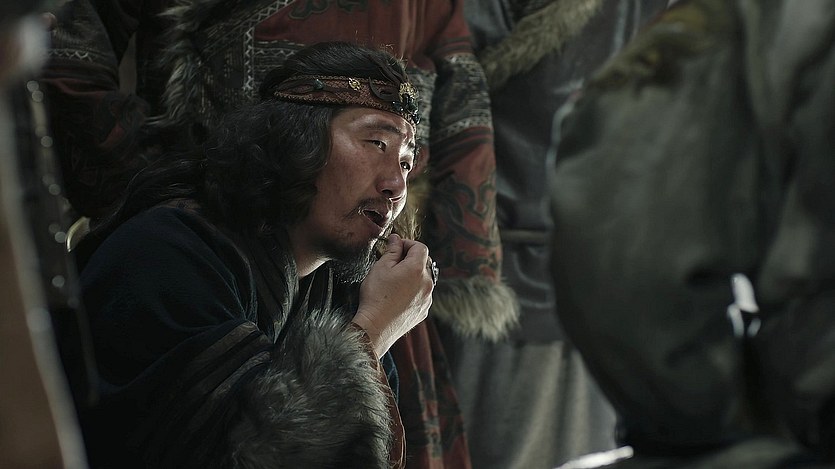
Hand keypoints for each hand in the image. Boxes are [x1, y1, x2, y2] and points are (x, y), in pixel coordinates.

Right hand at [351, 233, 434, 356]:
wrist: (376, 327)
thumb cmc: (376, 296)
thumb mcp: (380, 267)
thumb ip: (392, 250)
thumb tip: (396, 239)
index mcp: (417, 269)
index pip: (420, 247)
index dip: (408, 244)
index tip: (396, 247)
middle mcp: (427, 283)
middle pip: (424, 263)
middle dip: (411, 259)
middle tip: (393, 263)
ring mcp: (427, 298)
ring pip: (423, 279)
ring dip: (412, 276)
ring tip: (394, 282)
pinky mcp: (424, 310)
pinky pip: (422, 294)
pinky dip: (413, 291)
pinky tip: (398, 296)